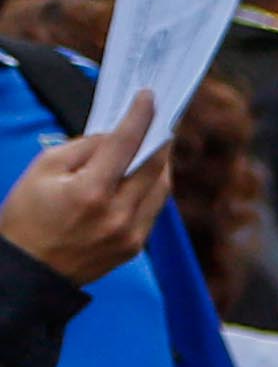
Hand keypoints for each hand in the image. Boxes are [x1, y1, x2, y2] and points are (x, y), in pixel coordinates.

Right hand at [0, 106, 165, 283]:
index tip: (149, 97)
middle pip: (153, 166)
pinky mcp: (134, 247)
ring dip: (161, 163)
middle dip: (159, 138)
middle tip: (161, 118)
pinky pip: (153, 209)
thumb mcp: (43, 169)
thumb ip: (83, 148)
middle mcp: (118, 215)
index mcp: (91, 192)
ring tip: (156, 143)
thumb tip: (116, 135)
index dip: (140, 116)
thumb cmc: (27, 214)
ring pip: (160, 189)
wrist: (28, 269)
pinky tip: (147, 174)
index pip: (126, 144)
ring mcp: (131, 234)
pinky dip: (153, 187)